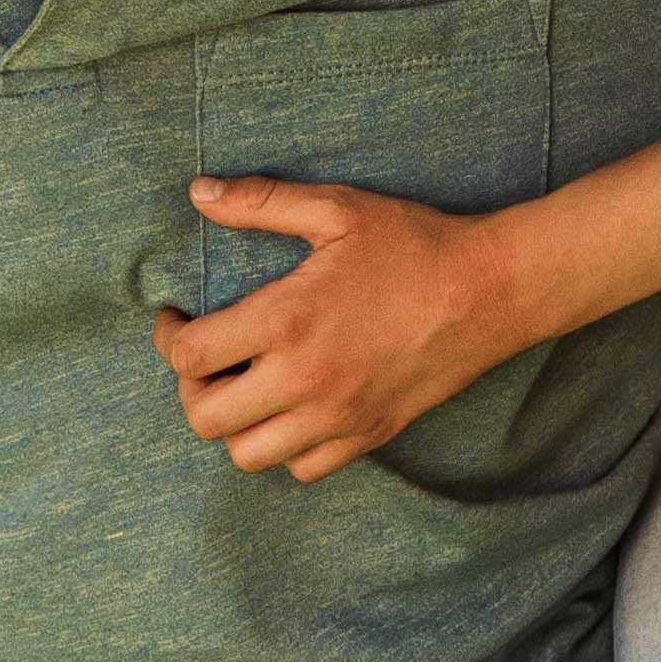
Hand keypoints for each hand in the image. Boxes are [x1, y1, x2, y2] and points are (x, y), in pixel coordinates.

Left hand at [147, 178, 554, 480]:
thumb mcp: (337, 209)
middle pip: (204, 419)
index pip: (189, 356)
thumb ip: (261, 202)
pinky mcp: (368, 435)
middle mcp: (305, 379)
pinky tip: (292, 408)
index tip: (176, 318)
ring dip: (233, 424)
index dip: (168, 337)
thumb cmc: (414, 243)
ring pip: (247, 455)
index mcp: (288, 320)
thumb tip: (197, 192)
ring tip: (245, 386)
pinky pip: (302, 468)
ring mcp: (337, 416)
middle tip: (205, 359)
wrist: (491, 291)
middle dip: (190, 389)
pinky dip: (285, 446)